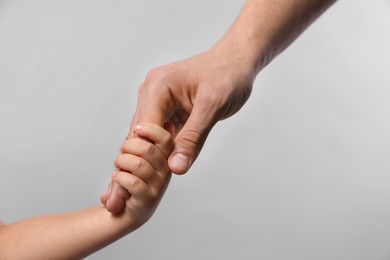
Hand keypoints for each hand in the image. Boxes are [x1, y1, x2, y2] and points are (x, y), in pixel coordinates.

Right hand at [102, 46, 255, 212]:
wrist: (237, 62)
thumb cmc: (228, 76)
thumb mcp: (213, 106)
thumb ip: (193, 138)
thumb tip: (175, 169)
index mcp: (157, 87)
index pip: (142, 130)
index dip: (138, 161)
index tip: (129, 190)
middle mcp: (152, 94)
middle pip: (136, 137)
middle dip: (127, 169)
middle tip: (112, 200)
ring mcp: (158, 103)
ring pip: (144, 139)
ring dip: (136, 165)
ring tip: (118, 194)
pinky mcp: (168, 110)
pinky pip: (158, 136)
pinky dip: (153, 156)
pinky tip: (143, 176)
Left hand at [108, 123, 172, 224]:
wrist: (125, 213)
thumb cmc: (131, 180)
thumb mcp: (139, 154)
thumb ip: (148, 140)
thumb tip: (169, 125)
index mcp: (166, 157)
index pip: (166, 140)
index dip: (151, 131)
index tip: (137, 129)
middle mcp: (166, 170)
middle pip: (148, 150)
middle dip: (128, 147)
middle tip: (122, 153)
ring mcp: (159, 185)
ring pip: (138, 165)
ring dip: (121, 163)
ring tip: (118, 167)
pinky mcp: (149, 199)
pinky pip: (133, 183)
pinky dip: (119, 178)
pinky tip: (118, 178)